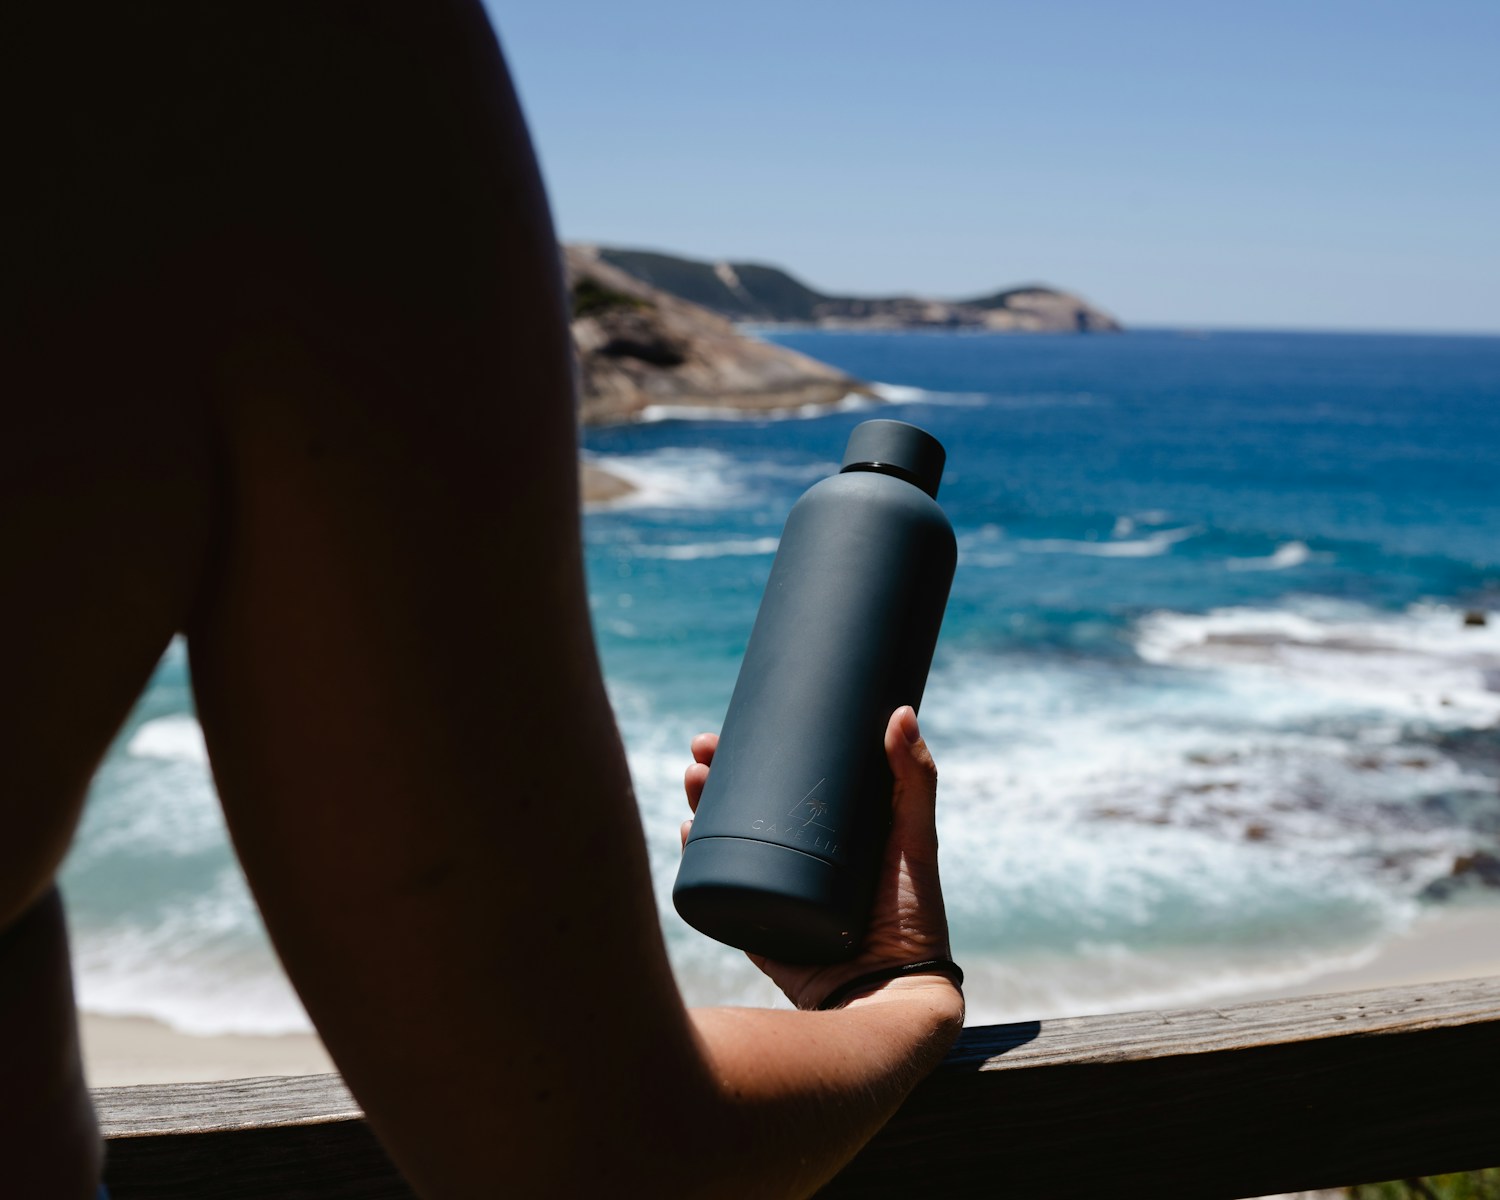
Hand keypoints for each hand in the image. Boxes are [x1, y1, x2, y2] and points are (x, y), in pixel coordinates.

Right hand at [682, 706, 954, 1010]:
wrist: (887, 995)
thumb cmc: (914, 918)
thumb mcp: (915, 839)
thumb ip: (914, 780)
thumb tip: (900, 712)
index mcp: (834, 834)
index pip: (786, 780)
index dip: (755, 750)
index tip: (733, 722)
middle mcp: (800, 859)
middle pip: (746, 805)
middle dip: (717, 774)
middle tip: (699, 752)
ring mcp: (775, 892)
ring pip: (725, 842)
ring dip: (701, 808)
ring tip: (691, 783)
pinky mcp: (755, 927)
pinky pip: (718, 890)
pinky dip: (695, 862)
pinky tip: (683, 835)